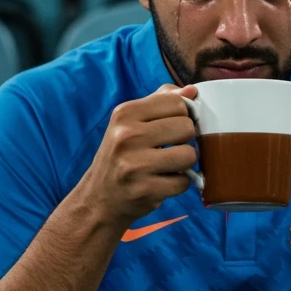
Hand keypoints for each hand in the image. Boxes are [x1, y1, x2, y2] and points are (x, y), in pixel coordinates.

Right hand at [75, 84, 198, 227]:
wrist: (98, 199)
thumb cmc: (121, 156)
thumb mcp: (131, 122)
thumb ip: (161, 102)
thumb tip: (192, 91)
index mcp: (125, 113)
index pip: (177, 102)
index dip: (182, 116)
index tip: (171, 128)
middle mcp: (126, 136)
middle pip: (187, 128)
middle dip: (184, 141)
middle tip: (167, 150)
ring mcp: (134, 165)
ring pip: (189, 155)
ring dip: (183, 164)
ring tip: (165, 167)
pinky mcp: (144, 190)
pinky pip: (183, 182)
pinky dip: (177, 185)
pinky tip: (160, 183)